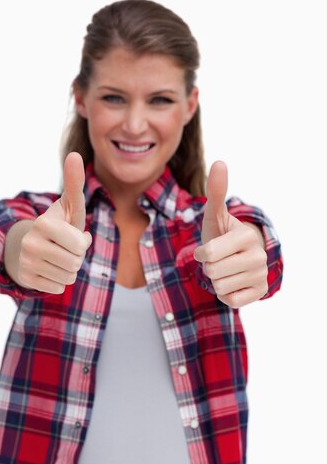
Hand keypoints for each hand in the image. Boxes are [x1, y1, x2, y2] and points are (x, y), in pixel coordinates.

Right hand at [17, 151, 92, 293]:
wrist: (28, 246)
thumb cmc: (58, 225)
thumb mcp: (68, 206)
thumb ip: (74, 184)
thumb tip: (74, 154)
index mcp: (43, 224)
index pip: (80, 245)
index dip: (81, 243)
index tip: (71, 235)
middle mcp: (31, 243)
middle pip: (75, 263)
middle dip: (76, 257)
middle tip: (64, 248)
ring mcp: (26, 262)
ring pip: (68, 277)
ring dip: (69, 270)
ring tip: (58, 258)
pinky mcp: (25, 279)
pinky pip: (58, 288)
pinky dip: (58, 281)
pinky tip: (49, 269)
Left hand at [193, 161, 267, 307]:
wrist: (235, 256)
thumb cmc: (221, 235)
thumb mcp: (214, 215)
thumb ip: (215, 192)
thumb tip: (219, 162)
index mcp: (247, 236)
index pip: (209, 255)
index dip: (201, 254)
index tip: (207, 249)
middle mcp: (259, 256)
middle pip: (212, 272)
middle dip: (208, 267)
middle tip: (217, 260)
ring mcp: (261, 275)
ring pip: (220, 287)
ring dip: (216, 280)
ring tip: (224, 269)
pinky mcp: (260, 292)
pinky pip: (231, 301)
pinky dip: (226, 294)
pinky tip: (232, 282)